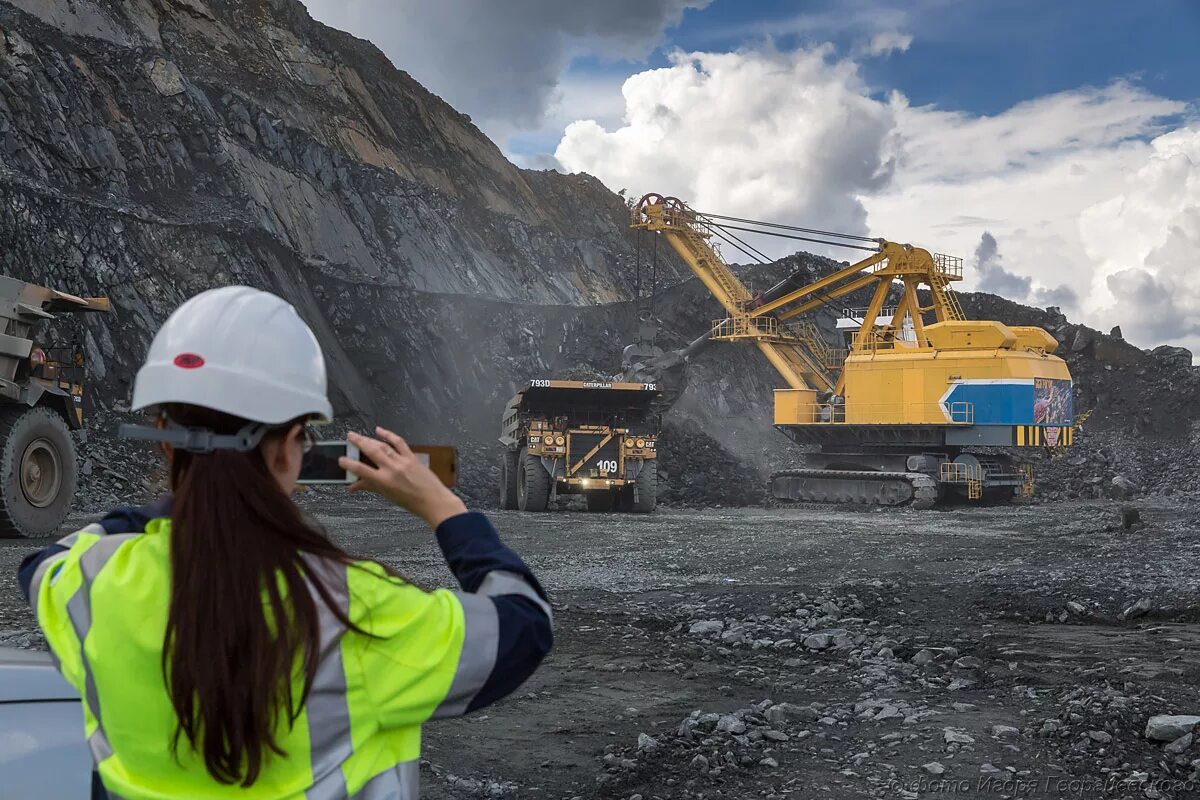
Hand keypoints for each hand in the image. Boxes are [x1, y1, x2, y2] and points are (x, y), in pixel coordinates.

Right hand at [341, 427, 466, 527]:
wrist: (432, 500)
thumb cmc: (410, 501)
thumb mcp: (387, 495)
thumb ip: (369, 487)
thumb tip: (352, 487)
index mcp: (384, 481)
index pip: (361, 470)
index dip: (349, 464)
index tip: (341, 459)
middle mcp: (392, 469)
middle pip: (372, 451)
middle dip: (359, 442)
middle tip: (349, 436)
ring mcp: (402, 461)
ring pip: (383, 446)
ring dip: (370, 439)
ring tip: (359, 435)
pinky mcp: (411, 456)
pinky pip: (398, 442)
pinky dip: (389, 435)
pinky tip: (380, 430)